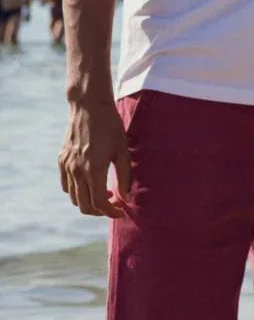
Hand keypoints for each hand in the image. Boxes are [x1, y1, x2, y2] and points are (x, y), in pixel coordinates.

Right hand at [59, 97, 131, 217]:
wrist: (88, 107)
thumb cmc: (110, 127)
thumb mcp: (123, 151)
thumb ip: (124, 176)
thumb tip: (126, 198)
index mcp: (93, 169)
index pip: (99, 203)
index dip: (111, 212)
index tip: (122, 212)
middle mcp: (76, 171)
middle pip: (84, 206)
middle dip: (100, 212)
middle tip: (114, 205)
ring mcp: (66, 166)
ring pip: (74, 198)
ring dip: (89, 201)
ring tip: (106, 193)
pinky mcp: (62, 160)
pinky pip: (66, 185)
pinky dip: (78, 191)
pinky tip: (91, 183)